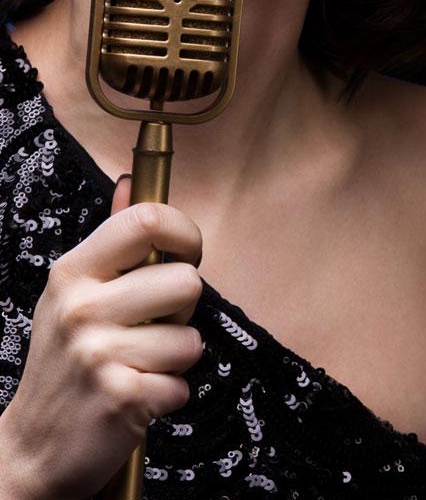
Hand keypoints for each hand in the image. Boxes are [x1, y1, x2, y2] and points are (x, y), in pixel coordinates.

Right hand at [0, 174, 203, 499]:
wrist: (31, 446)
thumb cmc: (67, 362)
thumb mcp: (75, 295)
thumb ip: (112, 242)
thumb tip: (129, 182)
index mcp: (73, 273)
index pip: (146, 220)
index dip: (185, 233)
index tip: (186, 254)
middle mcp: (81, 308)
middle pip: (187, 282)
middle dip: (181, 312)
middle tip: (148, 330)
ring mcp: (98, 353)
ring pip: (191, 339)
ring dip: (174, 360)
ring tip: (137, 367)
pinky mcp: (121, 396)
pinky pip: (183, 384)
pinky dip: (167, 397)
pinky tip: (135, 398)